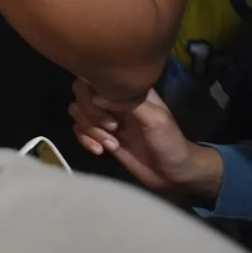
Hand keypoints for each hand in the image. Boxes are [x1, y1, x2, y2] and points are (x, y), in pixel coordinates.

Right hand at [69, 82, 223, 203]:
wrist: (174, 174)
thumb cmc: (169, 143)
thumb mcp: (156, 120)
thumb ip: (129, 103)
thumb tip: (97, 97)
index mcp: (128, 91)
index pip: (95, 79)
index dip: (93, 95)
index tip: (110, 114)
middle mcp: (113, 101)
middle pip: (81, 94)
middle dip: (91, 115)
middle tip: (113, 129)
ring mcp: (106, 118)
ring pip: (77, 112)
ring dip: (90, 130)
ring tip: (111, 145)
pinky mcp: (100, 136)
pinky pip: (79, 130)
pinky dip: (85, 140)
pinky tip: (101, 151)